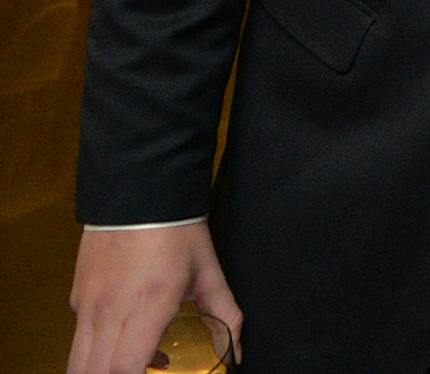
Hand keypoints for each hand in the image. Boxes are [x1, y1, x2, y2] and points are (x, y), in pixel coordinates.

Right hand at [68, 224, 242, 373]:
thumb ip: (224, 315)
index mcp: (148, 306)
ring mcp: (87, 306)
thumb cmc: (178, 232)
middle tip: (143, 371)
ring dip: (98, 372)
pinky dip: (92, 353)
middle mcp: (111, 312)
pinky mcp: (76, 299)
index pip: (124, 369)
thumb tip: (236, 352)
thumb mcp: (208, 272)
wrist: (139, 191)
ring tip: (130, 364)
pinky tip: (121, 341)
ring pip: (76, 362)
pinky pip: (77, 339)